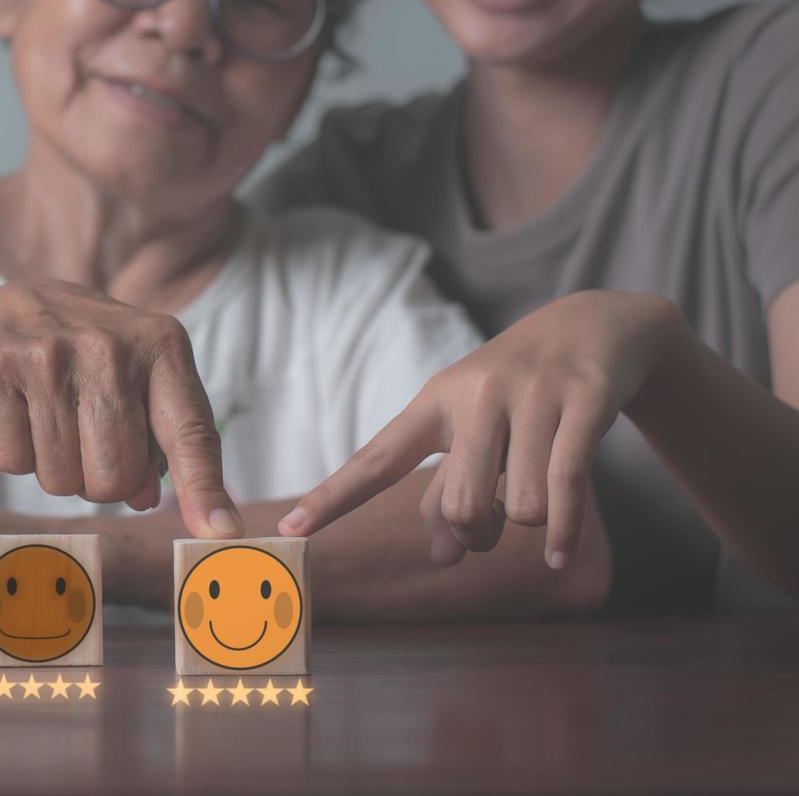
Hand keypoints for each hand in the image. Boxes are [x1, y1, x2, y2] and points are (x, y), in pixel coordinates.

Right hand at [0, 280, 243, 539]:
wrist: (5, 312)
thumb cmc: (87, 360)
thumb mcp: (139, 383)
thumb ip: (159, 444)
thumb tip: (146, 499)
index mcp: (162, 345)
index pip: (189, 433)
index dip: (203, 488)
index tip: (221, 532)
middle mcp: (108, 345)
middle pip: (116, 477)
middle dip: (99, 478)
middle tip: (84, 436)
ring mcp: (48, 352)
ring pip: (61, 479)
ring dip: (55, 467)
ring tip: (49, 417)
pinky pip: (14, 462)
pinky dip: (14, 453)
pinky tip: (17, 410)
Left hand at [279, 290, 682, 568]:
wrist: (594, 324)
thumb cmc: (517, 393)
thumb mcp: (473, 431)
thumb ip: (449, 492)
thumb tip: (443, 557)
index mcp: (433, 401)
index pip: (376, 459)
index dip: (332, 497)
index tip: (288, 530)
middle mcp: (474, 393)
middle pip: (458, 504)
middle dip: (477, 533)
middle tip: (495, 523)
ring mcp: (530, 393)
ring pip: (518, 505)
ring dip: (529, 523)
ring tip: (537, 501)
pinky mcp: (584, 399)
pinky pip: (565, 488)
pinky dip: (562, 536)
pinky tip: (557, 558)